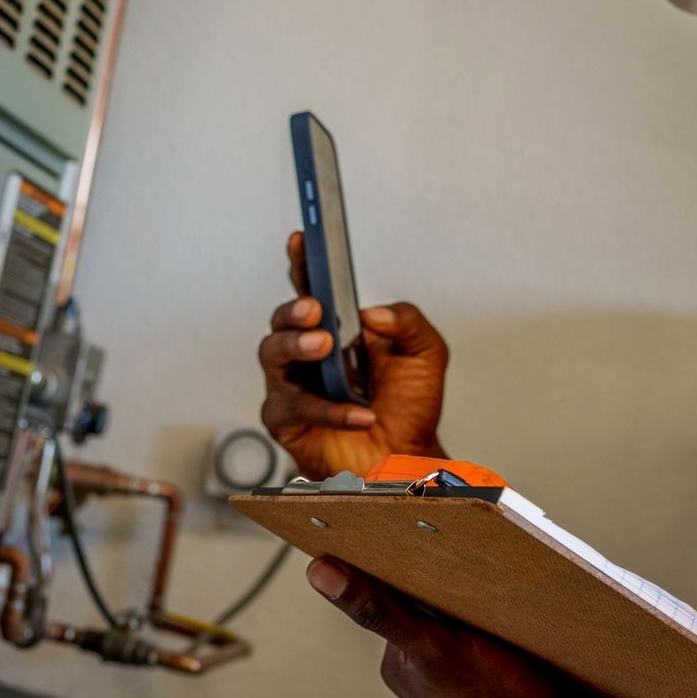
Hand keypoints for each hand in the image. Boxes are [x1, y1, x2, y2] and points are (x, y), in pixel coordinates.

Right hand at [257, 232, 448, 480]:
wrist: (408, 458)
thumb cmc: (409, 406)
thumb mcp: (425, 354)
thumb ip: (407, 322)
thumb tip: (369, 312)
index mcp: (335, 328)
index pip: (311, 288)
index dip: (302, 262)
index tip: (301, 239)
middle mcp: (307, 353)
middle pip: (280, 319)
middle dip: (293, 310)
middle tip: (315, 311)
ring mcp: (293, 385)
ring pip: (271, 354)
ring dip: (296, 345)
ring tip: (325, 346)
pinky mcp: (287, 421)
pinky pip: (293, 407)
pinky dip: (327, 409)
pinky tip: (357, 413)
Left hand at [306, 557, 604, 697]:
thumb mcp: (437, 648)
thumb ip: (377, 610)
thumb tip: (319, 574)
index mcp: (400, 664)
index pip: (390, 595)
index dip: (405, 561)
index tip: (421, 530)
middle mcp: (421, 677)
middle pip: (424, 606)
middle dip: (445, 582)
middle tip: (475, 563)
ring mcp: (456, 687)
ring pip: (456, 624)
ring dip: (474, 604)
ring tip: (500, 602)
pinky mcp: (489, 691)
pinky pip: (483, 646)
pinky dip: (496, 630)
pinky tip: (517, 633)